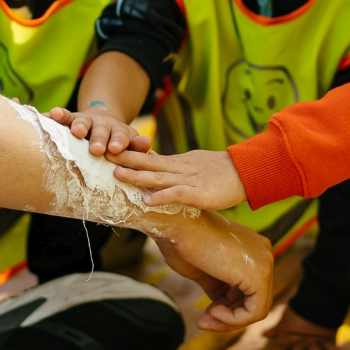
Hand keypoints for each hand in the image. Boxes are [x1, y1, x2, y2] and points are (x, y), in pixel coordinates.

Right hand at [46, 104, 150, 157]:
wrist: (103, 125)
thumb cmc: (117, 143)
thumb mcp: (130, 143)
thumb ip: (137, 145)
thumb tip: (147, 142)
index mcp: (118, 131)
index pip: (120, 136)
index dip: (118, 142)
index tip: (115, 150)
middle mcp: (102, 124)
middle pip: (100, 130)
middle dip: (98, 139)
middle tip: (96, 150)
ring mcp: (86, 121)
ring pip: (82, 121)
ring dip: (79, 125)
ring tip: (76, 131)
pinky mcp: (71, 119)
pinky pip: (64, 117)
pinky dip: (57, 116)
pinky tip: (47, 115)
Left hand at [113, 148, 247, 210]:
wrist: (247, 171)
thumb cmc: (222, 171)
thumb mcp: (194, 165)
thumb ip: (174, 168)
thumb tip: (154, 167)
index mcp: (177, 163)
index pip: (148, 157)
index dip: (127, 153)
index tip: (107, 149)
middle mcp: (179, 169)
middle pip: (147, 163)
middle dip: (124, 159)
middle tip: (101, 154)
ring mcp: (188, 180)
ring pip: (158, 177)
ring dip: (137, 176)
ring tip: (117, 175)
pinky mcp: (199, 193)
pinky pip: (177, 194)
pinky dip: (162, 197)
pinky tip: (147, 200)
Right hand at [150, 209, 273, 330]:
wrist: (176, 224)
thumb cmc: (183, 242)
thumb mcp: (203, 271)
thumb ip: (217, 286)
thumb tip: (221, 306)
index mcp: (252, 249)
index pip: (248, 289)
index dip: (228, 308)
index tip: (205, 314)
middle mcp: (263, 253)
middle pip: (254, 300)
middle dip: (229, 316)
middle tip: (203, 321)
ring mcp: (264, 262)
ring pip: (256, 308)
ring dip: (229, 321)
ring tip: (205, 319)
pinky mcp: (258, 274)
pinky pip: (255, 311)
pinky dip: (234, 320)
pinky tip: (213, 313)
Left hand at [264, 306, 340, 349]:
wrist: (318, 301)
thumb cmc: (298, 313)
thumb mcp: (285, 321)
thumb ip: (277, 329)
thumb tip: (265, 334)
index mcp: (289, 337)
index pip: (280, 347)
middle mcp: (302, 342)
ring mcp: (315, 342)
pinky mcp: (328, 340)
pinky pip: (331, 347)